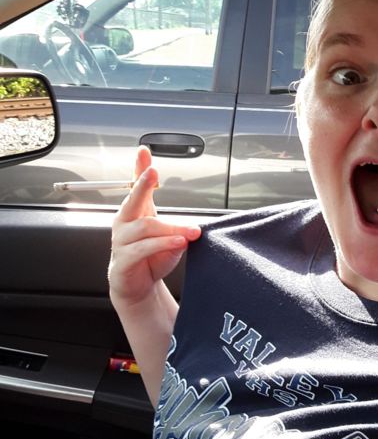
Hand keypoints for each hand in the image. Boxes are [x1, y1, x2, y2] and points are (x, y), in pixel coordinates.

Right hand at [108, 146, 200, 312]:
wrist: (137, 286)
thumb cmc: (152, 257)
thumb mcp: (168, 238)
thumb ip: (179, 230)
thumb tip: (194, 228)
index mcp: (136, 212)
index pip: (137, 186)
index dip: (139, 168)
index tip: (144, 151)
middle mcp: (125, 222)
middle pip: (132, 199)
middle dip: (142, 184)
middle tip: (152, 173)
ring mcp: (121, 241)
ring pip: (145, 227)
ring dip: (171, 229)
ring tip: (190, 232)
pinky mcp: (123, 260)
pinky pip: (143, 248)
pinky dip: (163, 244)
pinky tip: (178, 242)